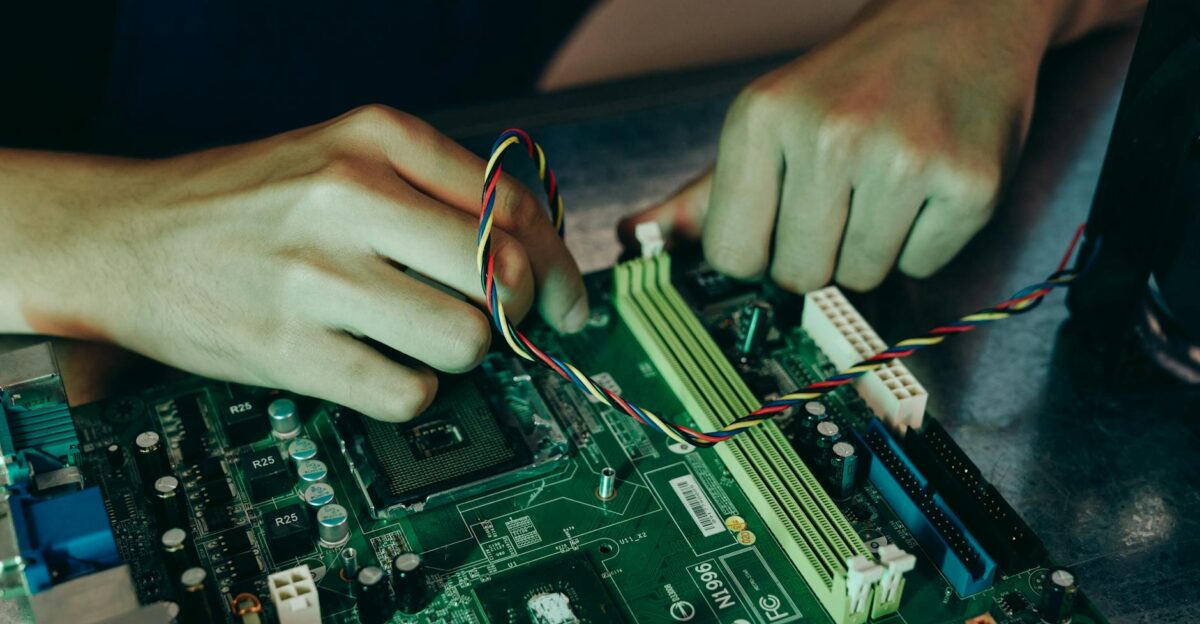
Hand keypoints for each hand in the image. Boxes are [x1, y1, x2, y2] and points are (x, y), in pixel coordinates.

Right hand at [0, 105, 587, 420]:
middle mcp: (350, 196)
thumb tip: (535, 259)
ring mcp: (318, 275)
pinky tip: (379, 367)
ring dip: (462, 354)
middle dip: (520, 313)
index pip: (514, 205)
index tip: (567, 300)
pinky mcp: (290, 348)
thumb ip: (432, 190)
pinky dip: (410, 391)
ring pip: (467, 339)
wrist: (122, 237)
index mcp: (374, 138)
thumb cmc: (243, 201)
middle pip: (502, 275)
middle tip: (504, 327)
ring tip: (422, 341)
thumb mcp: (338, 154)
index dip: (558, 265)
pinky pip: (408, 392)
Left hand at [623, 0, 1060, 291]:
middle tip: (840, 200)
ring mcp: (904, 159)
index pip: (732, 255)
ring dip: (871, 249)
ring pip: (863, 277)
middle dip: (818, 254)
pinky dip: (923, 242)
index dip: (757, 255)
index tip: (777, 230)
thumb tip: (633, 239)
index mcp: (762, 118)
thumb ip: (704, 194)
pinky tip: (925, 189)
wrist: (957, 19)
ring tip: (884, 187)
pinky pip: (922, 266)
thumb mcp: (768, 121)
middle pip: (799, 275)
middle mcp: (829, 134)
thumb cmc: (852, 81)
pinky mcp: (969, 184)